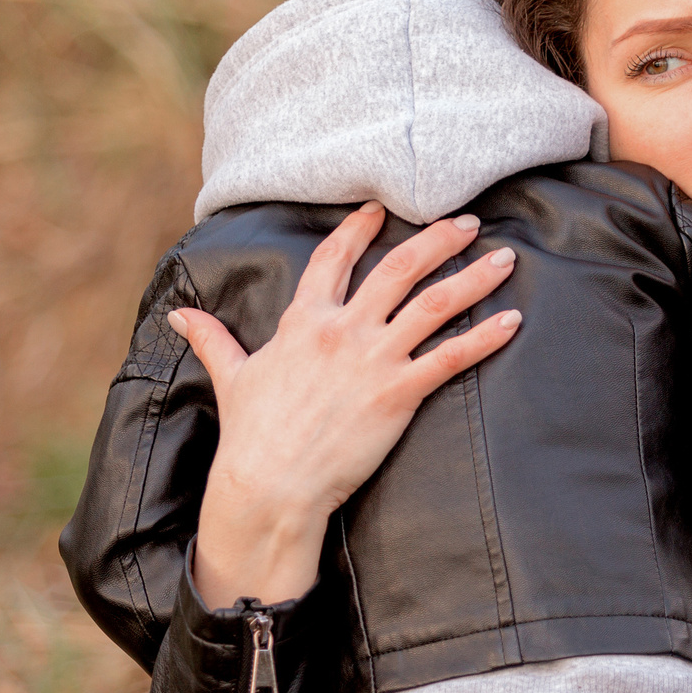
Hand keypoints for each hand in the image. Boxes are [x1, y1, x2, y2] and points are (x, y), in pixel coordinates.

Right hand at [169, 205, 519, 604]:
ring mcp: (371, 358)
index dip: (358, 230)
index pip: (333, 259)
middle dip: (437, 240)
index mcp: (303, 321)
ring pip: (433, 304)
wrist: (270, 483)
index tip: (382, 210)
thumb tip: (179, 315)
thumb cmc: (251, 436)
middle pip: (397, 268)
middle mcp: (341, 329)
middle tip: (468, 221)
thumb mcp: (232, 378)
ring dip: (472, 277)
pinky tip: (512, 321)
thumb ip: (214, 340)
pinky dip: (485, 336)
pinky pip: (451, 356)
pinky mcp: (397, 392)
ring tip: (505, 259)